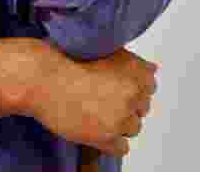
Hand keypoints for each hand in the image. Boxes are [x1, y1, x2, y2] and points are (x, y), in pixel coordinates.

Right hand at [26, 46, 157, 157]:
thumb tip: (154, 70)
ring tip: (98, 115)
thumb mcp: (108, 51)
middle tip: (104, 101)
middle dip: (126, 106)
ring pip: (133, 128)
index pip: (150, 87)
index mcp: (135, 72)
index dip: (133, 88)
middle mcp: (132, 94)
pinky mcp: (106, 137)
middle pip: (142, 109)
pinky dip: (112, 142)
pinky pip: (122, 147)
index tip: (119, 88)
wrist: (45, 80)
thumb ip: (134, 63)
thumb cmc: (70, 61)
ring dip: (119, 123)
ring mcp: (120, 117)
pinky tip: (98, 130)